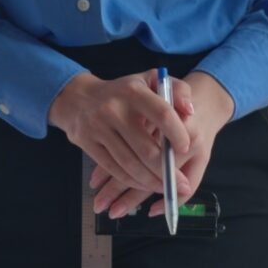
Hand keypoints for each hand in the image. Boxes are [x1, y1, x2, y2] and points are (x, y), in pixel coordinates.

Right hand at [91, 72, 232, 218]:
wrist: (78, 97)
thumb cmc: (124, 91)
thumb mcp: (151, 80)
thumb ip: (178, 89)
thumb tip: (190, 110)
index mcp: (134, 91)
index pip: (162, 114)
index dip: (177, 134)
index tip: (186, 148)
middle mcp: (114, 109)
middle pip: (146, 148)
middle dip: (167, 170)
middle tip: (181, 184)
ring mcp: (98, 127)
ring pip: (130, 163)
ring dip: (151, 181)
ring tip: (166, 188)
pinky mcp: (87, 143)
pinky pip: (114, 168)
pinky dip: (132, 181)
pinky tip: (145, 185)